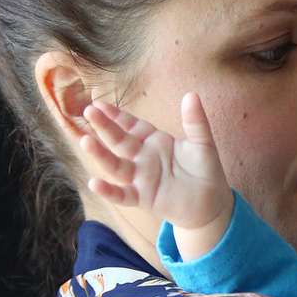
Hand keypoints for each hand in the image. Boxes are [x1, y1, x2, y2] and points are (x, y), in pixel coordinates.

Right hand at [81, 92, 232, 245]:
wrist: (211, 202)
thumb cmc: (204, 170)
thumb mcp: (202, 143)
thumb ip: (195, 121)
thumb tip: (192, 94)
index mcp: (154, 141)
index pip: (132, 125)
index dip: (116, 115)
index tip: (99, 103)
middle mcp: (142, 158)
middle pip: (119, 141)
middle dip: (104, 126)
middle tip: (88, 111)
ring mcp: (140, 178)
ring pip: (116, 165)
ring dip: (100, 154)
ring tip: (85, 141)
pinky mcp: (143, 198)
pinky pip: (123, 195)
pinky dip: (109, 191)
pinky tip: (94, 183)